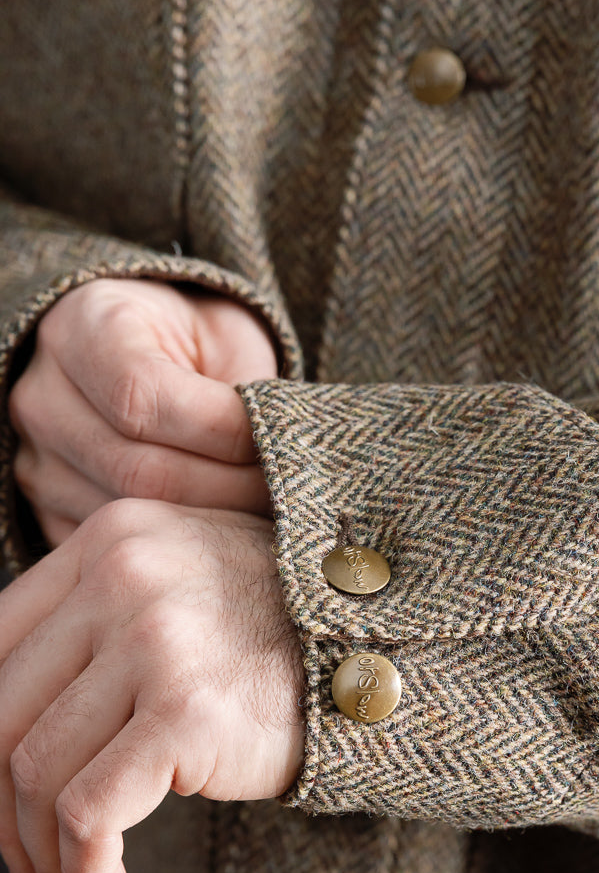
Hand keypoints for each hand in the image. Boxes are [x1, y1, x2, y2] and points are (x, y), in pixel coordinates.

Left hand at [0, 499, 304, 872]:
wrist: (396, 648)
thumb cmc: (290, 640)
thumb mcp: (185, 597)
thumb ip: (103, 628)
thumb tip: (12, 742)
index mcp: (110, 539)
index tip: (6, 805)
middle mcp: (120, 574)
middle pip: (4, 719)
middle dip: (5, 817)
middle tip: (31, 871)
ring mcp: (153, 637)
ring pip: (37, 773)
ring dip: (46, 857)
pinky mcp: (185, 708)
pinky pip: (89, 811)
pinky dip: (83, 869)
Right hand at [9, 279, 278, 546]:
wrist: (139, 357)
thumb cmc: (195, 343)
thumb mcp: (229, 338)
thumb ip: (248, 391)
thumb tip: (287, 456)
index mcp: (85, 327)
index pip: (144, 399)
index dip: (225, 433)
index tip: (281, 442)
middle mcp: (42, 396)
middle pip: (138, 472)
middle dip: (228, 489)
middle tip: (286, 494)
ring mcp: (37, 461)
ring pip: (130, 517)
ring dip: (209, 525)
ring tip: (261, 515)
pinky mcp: (47, 512)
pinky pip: (116, 546)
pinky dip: (177, 545)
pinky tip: (220, 533)